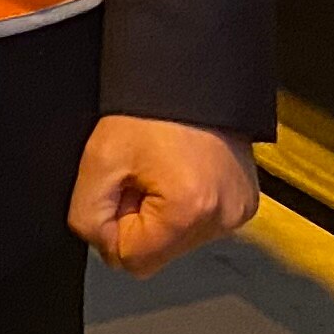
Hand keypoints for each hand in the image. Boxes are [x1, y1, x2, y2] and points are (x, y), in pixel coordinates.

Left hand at [67, 114, 257, 276]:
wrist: (189, 71)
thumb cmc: (149, 104)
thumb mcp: (99, 158)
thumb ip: (87, 216)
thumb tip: (104, 244)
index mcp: (190, 210)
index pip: (132, 261)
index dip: (114, 226)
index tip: (121, 188)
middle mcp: (223, 217)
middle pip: (158, 254)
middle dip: (140, 220)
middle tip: (140, 175)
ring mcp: (239, 211)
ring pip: (179, 242)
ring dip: (162, 214)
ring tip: (162, 169)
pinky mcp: (246, 202)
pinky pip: (201, 224)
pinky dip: (185, 205)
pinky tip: (180, 172)